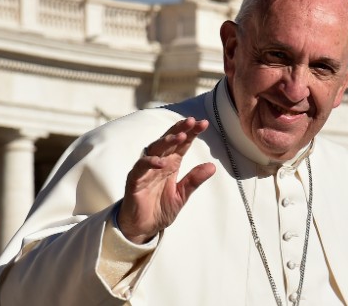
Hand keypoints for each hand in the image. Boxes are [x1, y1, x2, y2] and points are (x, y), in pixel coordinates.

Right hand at [118, 117, 215, 243]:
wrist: (143, 227)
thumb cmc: (160, 209)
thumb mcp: (182, 195)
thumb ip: (194, 180)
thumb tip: (212, 166)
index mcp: (171, 164)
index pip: (182, 144)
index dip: (191, 133)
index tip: (203, 123)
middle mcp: (158, 163)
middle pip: (169, 141)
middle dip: (180, 130)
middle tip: (192, 121)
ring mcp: (146, 170)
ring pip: (154, 149)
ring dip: (167, 141)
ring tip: (180, 136)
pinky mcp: (134, 181)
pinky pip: (140, 168)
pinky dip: (150, 163)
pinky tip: (161, 162)